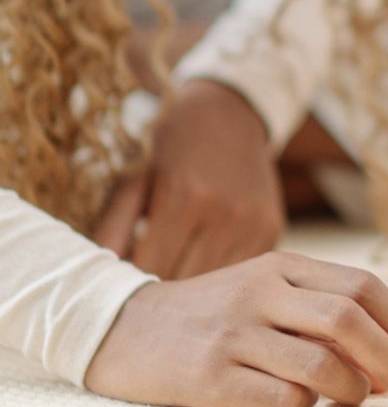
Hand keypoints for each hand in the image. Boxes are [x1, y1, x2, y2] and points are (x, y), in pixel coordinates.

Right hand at [84, 252, 387, 406]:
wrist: (123, 328)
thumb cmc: (214, 314)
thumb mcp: (267, 292)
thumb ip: (322, 314)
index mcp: (284, 265)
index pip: (364, 287)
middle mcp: (263, 291)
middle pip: (351, 321)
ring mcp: (236, 332)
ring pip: (322, 362)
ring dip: (355, 389)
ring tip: (357, 399)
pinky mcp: (210, 375)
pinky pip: (281, 399)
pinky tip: (302, 406)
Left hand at [94, 79, 284, 278]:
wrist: (233, 111)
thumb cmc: (175, 141)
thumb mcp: (136, 175)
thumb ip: (113, 226)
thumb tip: (95, 277)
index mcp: (185, 198)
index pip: (150, 270)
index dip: (131, 285)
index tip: (120, 287)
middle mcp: (226, 214)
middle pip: (182, 284)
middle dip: (160, 295)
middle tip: (144, 290)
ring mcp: (254, 224)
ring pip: (215, 288)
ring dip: (192, 291)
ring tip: (173, 278)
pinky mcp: (273, 231)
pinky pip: (238, 273)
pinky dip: (219, 279)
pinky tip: (202, 263)